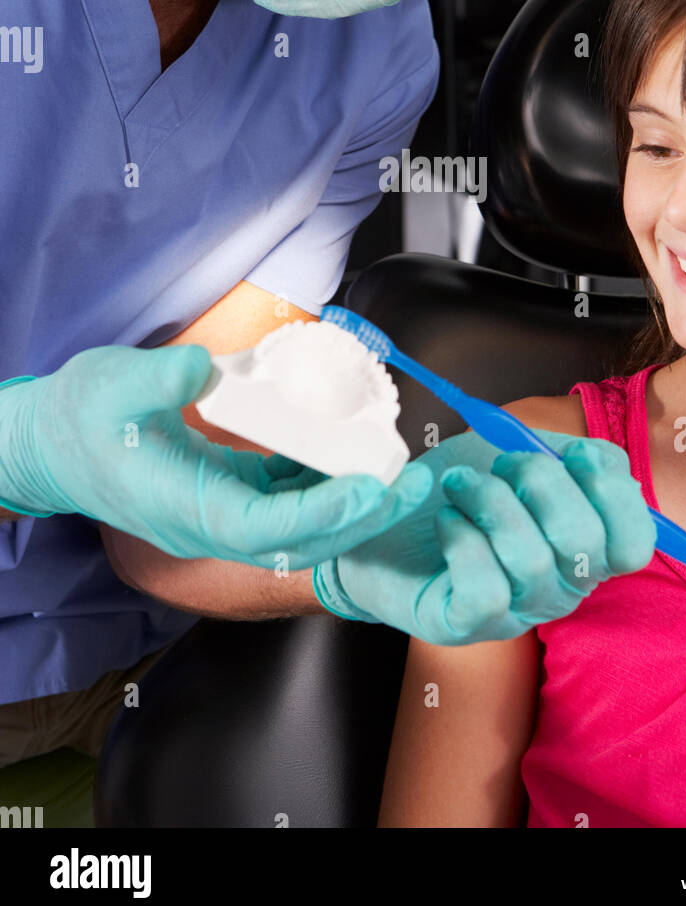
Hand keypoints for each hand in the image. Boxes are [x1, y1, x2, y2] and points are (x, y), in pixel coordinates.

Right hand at [0, 344, 432, 565]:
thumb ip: (159, 377)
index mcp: (182, 507)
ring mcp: (221, 513)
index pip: (262, 529)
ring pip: (300, 525)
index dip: (319, 514)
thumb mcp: (111, 383)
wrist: (53, 443)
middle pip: (297, 540)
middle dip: (359, 517)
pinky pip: (287, 499)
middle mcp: (209, 523)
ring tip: (402, 469)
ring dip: (352, 503)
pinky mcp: (230, 493)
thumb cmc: (78, 419)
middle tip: (413, 483)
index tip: (365, 490)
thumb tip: (206, 366)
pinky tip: (355, 451)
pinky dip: (325, 482)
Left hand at [312, 428, 656, 643]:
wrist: (386, 519)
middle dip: (543, 483)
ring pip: (532, 561)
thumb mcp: (521, 453)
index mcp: (585, 547)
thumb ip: (567, 454)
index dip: (613, 493)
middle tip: (502, 461)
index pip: (634, 543)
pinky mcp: (466, 626)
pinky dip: (463, 541)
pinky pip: (485, 590)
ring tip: (458, 483)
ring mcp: (516, 612)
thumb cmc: (463, 485)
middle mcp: (561, 588)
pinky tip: (446, 519)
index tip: (573, 453)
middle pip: (584, 543)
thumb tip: (596, 459)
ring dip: (491, 502)